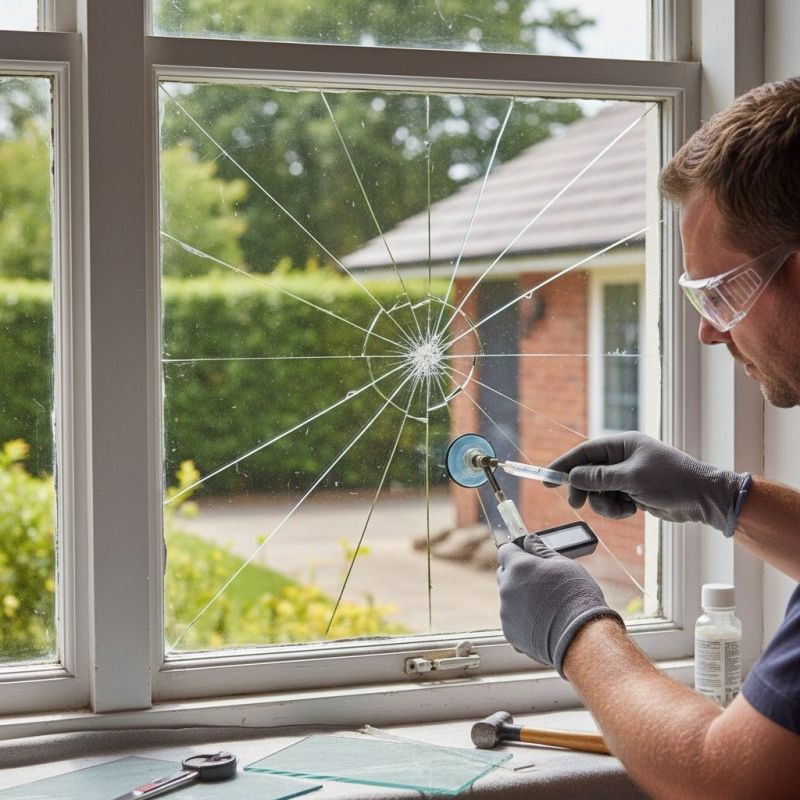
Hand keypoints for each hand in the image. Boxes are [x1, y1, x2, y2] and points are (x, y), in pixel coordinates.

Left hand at [496, 534, 622, 676]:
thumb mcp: (564, 564)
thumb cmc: (576, 597)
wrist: (582, 636)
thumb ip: (541, 550)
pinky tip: (542, 622)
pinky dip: (523, 619)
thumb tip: (529, 540)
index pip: (505, 551)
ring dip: (520, 598)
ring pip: (509, 598)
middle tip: (541, 582)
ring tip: (546, 606)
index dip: (517, 552)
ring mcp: (506, 611)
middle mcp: (507, 587)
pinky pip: (512, 619)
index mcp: (518, 567)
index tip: (527, 557)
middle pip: (505, 574)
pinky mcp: (510, 632)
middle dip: (518, 574)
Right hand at [547, 432, 747, 536]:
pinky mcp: (634, 491)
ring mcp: (628, 475)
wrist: (703, 499)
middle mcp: (623, 457)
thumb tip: (573, 476)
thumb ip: (599, 477)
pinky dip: (617, 509)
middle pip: (588, 473)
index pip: (584, 452)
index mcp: (622, 444)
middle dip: (584, 490)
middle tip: (576, 504)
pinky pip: (613, 500)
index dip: (564, 464)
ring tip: (622, 510)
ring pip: (599, 491)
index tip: (546, 478)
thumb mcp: (632, 478)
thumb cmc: (672, 481)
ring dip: (604, 504)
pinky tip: (632, 511)